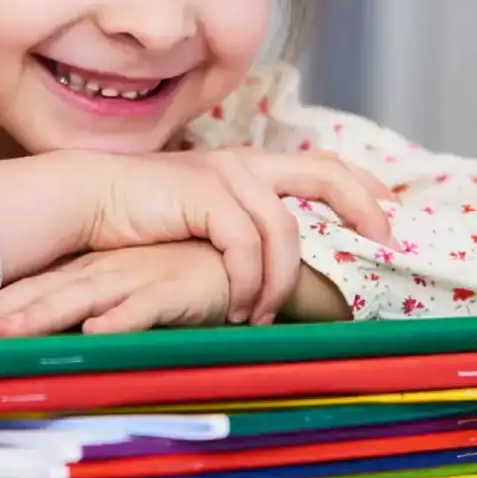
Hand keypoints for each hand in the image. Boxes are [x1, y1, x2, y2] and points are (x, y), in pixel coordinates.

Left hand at [0, 241, 239, 337]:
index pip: (35, 289)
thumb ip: (100, 306)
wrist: (246, 261)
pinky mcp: (175, 290)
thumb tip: (60, 330)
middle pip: (45, 295)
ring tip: (4, 334)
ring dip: (44, 316)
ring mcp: (137, 279)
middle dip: (0, 313)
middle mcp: (106, 274)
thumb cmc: (186, 275)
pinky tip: (95, 333)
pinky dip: (120, 321)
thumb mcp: (133, 291)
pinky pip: (145, 308)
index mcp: (93, 273)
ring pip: (82, 300)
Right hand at [78, 148, 392, 326]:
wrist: (87, 201)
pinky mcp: (205, 195)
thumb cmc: (141, 219)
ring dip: (279, 283)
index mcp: (249, 166)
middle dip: (362, 210)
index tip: (389, 221)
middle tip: (385, 249)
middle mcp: (245, 163)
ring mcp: (226, 175)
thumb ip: (240, 231)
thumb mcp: (202, 221)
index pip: (324, 166)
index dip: (363, 189)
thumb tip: (279, 267)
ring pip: (284, 233)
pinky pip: (246, 247)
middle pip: (326, 175)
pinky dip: (246, 283)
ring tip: (259, 315)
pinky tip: (234, 307)